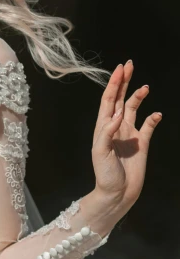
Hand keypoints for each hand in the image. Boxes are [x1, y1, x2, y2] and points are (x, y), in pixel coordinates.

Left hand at [91, 60, 161, 211]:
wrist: (117, 193)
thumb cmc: (104, 174)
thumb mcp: (100, 151)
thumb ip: (108, 130)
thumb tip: (118, 112)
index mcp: (103, 126)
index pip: (109, 100)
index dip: (114, 83)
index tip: (121, 68)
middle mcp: (116, 127)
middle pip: (120, 98)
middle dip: (124, 82)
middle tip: (130, 65)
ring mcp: (129, 134)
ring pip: (134, 109)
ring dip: (138, 97)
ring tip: (145, 87)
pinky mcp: (141, 144)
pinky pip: (149, 126)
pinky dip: (153, 118)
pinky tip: (157, 114)